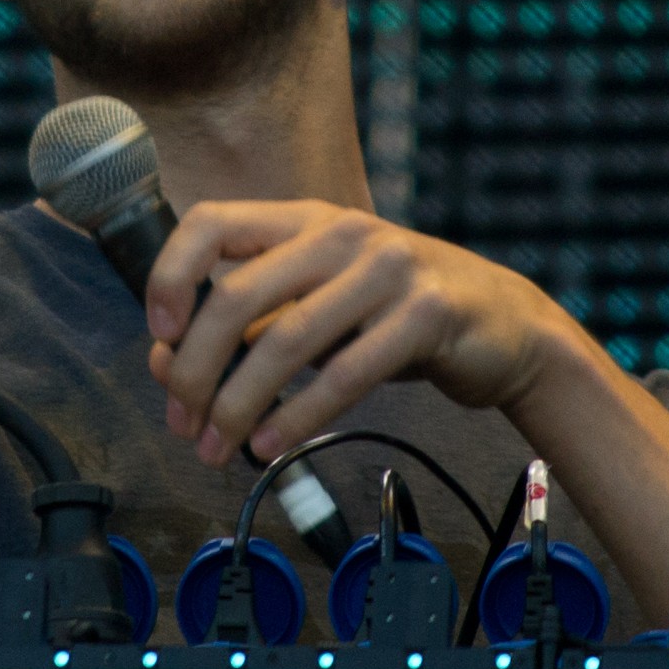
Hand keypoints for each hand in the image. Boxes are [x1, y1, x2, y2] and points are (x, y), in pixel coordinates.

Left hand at [145, 201, 581, 465]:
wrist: (509, 327)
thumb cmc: (396, 318)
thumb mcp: (318, 307)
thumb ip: (250, 326)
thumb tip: (164, 364)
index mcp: (304, 219)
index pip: (211, 223)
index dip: (170, 275)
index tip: (159, 335)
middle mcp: (341, 232)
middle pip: (237, 295)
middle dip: (196, 368)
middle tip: (182, 423)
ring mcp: (388, 268)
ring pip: (285, 340)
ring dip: (239, 404)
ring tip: (217, 449)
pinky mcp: (427, 314)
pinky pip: (344, 373)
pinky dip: (298, 416)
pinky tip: (271, 447)